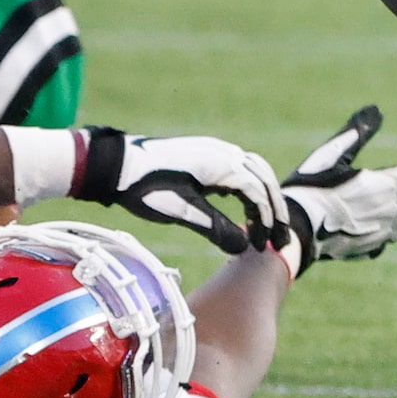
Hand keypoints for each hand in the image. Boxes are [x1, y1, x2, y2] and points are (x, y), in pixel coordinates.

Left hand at [76, 129, 286, 253]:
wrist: (115, 164)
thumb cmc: (145, 188)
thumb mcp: (180, 211)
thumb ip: (214, 228)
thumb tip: (245, 248)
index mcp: (222, 165)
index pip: (258, 193)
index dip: (267, 221)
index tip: (264, 247)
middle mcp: (226, 152)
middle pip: (265, 180)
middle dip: (276, 210)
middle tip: (281, 240)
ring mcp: (217, 150)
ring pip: (256, 172)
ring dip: (266, 198)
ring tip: (269, 225)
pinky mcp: (207, 154)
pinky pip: (242, 168)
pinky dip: (252, 188)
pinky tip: (246, 206)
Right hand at [282, 106, 396, 262]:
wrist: (295, 232)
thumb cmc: (311, 190)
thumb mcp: (332, 155)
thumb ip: (356, 132)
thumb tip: (375, 109)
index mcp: (389, 187)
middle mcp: (394, 212)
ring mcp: (385, 234)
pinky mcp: (372, 249)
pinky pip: (393, 237)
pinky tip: (387, 222)